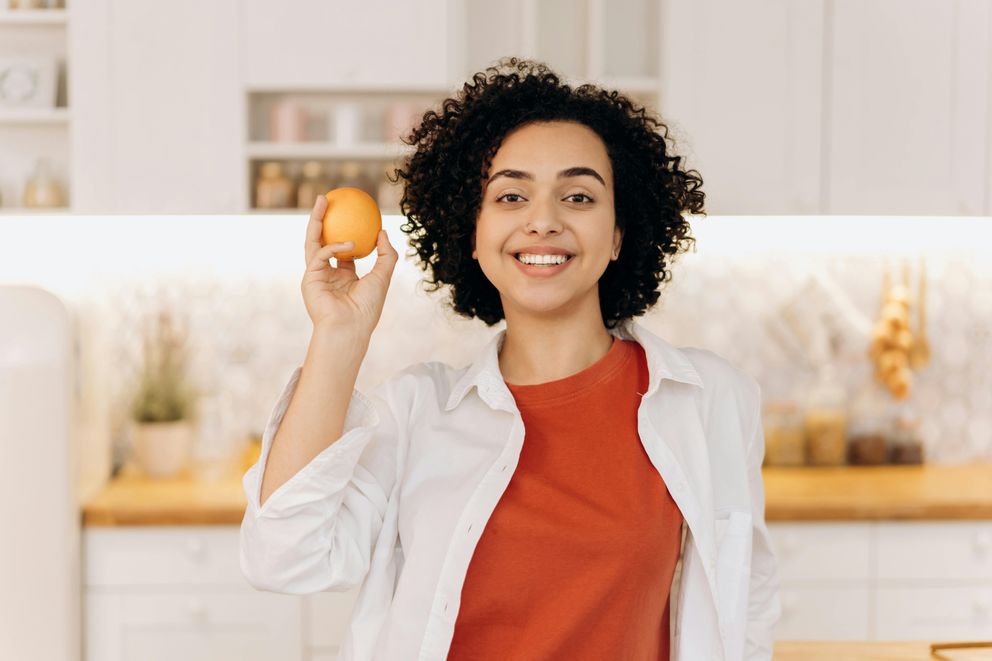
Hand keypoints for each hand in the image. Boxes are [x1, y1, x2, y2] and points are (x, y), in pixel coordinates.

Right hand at [300, 195, 398, 334]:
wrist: (351, 328)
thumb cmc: (368, 308)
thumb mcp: (383, 277)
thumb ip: (386, 255)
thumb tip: (383, 232)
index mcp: (343, 276)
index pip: (342, 249)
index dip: (345, 231)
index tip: (351, 213)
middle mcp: (328, 274)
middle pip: (322, 240)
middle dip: (322, 218)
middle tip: (327, 198)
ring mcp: (316, 275)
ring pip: (313, 242)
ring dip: (316, 220)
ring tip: (321, 200)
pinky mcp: (309, 278)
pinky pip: (320, 254)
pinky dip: (335, 247)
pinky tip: (349, 243)